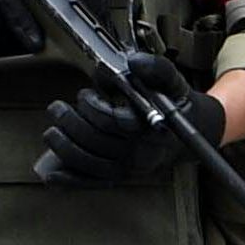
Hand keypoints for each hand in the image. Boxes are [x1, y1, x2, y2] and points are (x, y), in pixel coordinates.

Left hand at [39, 50, 224, 185]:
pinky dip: (69, 180)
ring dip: (64, 148)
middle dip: (70, 123)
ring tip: (51, 132)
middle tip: (57, 109)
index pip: (112, 121)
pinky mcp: (122, 177)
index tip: (85, 94)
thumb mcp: (173, 82)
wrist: (195, 133)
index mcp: (152, 128)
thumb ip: (157, 68)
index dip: (91, 106)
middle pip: (95, 142)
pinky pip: (93, 183)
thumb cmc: (178, 105)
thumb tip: (135, 61)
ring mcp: (131, 169)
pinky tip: (50, 176)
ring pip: (90, 164)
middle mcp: (141, 152)